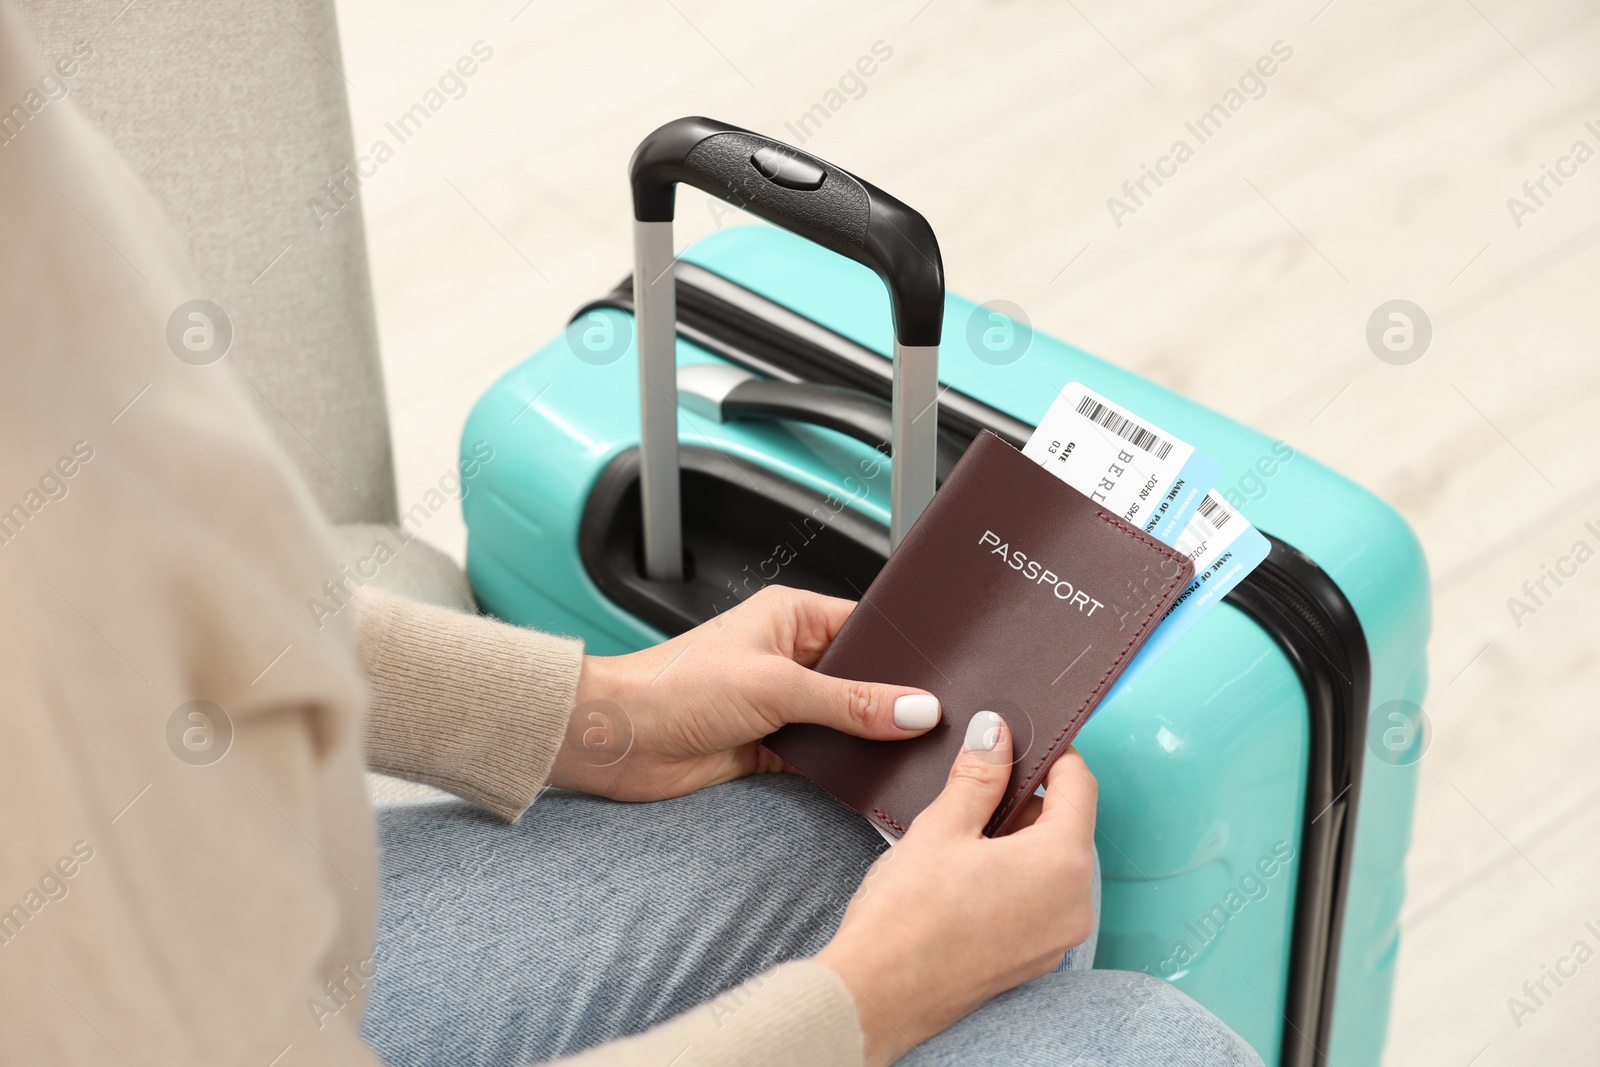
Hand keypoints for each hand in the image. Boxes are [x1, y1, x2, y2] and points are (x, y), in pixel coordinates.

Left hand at [549, 585, 942, 800]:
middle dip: (893, 700)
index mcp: (792, 616)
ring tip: (917, 753)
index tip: (944, 678)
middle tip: (939, 722)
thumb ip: (851, 702)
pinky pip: (824, 754)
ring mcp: (781, 702)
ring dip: (869, 737)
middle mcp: (789, 655)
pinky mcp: (771, 745)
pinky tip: (874, 778)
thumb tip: (915, 708)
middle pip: (862, 677)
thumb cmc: (674, 687)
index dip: (903, 652)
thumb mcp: (777, 688)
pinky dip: (845, 766)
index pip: (866, 627)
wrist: (616, 740)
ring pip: (846, 719)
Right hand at [816, 716, 1097, 1066]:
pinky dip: (1013, 879)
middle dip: (1024, 801)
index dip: (1052, 754)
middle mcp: (1074, 905)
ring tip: (960, 839)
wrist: (877, 995)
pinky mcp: (1034, 961)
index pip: (1079, 785)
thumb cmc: (906, 916)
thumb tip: (997, 735)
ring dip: (1016, 841)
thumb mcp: (942, 826)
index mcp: (1061, 863)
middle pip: (1066, 827)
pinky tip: (964, 878)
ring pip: (1051, 865)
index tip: (1022, 739)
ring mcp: (1057, 940)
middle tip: (973, 791)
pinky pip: (1039, 901)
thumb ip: (980, 776)